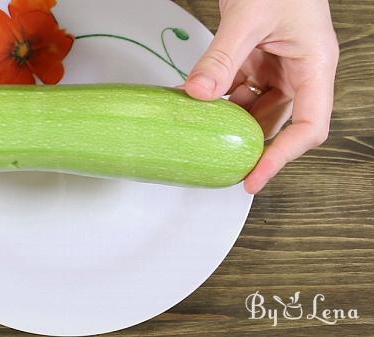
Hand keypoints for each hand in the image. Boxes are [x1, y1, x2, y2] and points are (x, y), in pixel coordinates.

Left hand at [184, 0, 338, 193]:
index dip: (282, 157)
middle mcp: (297, 73)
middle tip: (214, 159)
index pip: (308, 127)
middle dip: (244, 141)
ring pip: (251, 108)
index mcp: (314, 68)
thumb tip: (197, 94)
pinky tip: (190, 100)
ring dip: (223, 118)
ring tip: (195, 128)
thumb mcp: (249, 18)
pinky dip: (213, 96)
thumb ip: (222, 57)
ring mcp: (275, 67)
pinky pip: (234, 88)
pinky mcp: (254, 60)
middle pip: (274, 123)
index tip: (253, 178)